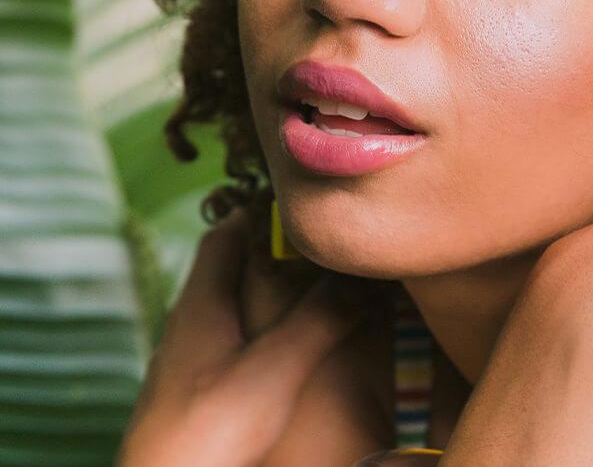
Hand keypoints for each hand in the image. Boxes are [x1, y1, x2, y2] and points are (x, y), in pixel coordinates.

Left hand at [116, 206, 361, 466]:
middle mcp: (188, 323)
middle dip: (274, 250)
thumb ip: (319, 319)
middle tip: (324, 247)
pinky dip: (261, 328)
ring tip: (316, 291)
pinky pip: (230, 340)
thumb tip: (363, 275)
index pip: (225, 232)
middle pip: (228, 267)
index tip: (305, 204)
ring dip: (267, 292)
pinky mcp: (193, 392)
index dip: (261, 209)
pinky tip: (287, 348)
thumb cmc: (208, 430)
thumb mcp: (275, 369)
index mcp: (199, 303)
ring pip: (230, 306)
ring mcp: (188, 360)